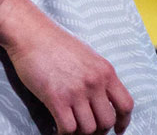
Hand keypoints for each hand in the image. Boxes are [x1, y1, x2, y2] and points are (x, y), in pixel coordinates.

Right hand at [0, 0, 133, 134]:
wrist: (30, 32)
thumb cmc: (55, 42)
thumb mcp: (87, 55)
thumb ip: (98, 76)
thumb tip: (103, 102)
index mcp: (104, 70)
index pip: (126, 105)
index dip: (123, 122)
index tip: (118, 130)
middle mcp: (94, 81)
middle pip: (107, 122)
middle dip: (97, 129)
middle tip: (86, 125)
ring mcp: (76, 91)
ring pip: (88, 129)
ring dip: (79, 131)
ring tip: (70, 122)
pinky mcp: (57, 98)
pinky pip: (68, 129)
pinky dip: (63, 132)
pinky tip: (57, 125)